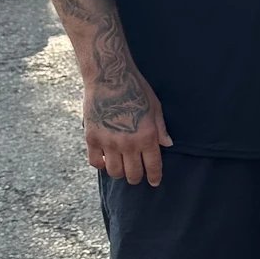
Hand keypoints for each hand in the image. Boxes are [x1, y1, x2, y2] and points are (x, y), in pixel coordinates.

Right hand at [84, 67, 171, 185]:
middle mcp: (128, 144)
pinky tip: (105, 160)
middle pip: (133, 173)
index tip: (154, 181)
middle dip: (137, 177)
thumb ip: (160, 128)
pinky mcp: (92, 138)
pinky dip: (101, 164)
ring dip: (119, 173)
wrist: (109, 76)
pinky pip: (95, 162)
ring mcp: (108, 142)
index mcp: (146, 137)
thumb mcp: (155, 107)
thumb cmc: (135, 89)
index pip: (153, 166)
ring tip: (121, 168)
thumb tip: (167, 144)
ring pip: (114, 172)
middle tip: (136, 175)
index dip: (155, 177)